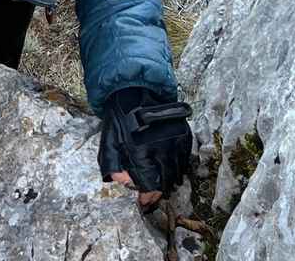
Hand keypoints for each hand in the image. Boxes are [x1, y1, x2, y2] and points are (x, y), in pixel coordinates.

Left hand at [98, 87, 192, 205]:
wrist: (134, 91)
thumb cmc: (119, 120)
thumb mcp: (109, 144)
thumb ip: (114, 167)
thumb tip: (126, 183)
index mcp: (142, 154)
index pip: (151, 186)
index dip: (149, 197)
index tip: (144, 201)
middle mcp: (162, 149)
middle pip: (167, 182)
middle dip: (160, 191)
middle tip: (153, 193)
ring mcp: (175, 141)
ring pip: (178, 171)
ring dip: (170, 179)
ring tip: (162, 181)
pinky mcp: (183, 133)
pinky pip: (185, 157)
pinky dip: (179, 165)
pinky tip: (170, 165)